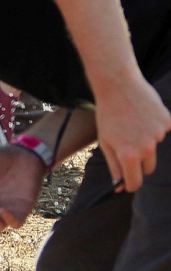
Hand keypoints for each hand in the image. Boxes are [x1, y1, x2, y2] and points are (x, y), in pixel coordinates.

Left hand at [94, 75, 170, 191]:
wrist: (117, 85)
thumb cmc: (107, 114)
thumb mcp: (105, 141)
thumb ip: (114, 165)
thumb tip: (119, 185)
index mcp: (129, 155)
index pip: (135, 182)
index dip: (130, 184)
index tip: (128, 183)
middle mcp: (147, 148)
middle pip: (148, 167)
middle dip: (138, 163)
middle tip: (126, 145)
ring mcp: (159, 135)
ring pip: (154, 147)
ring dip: (145, 140)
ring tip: (132, 122)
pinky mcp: (167, 122)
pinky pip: (162, 130)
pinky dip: (154, 126)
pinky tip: (142, 114)